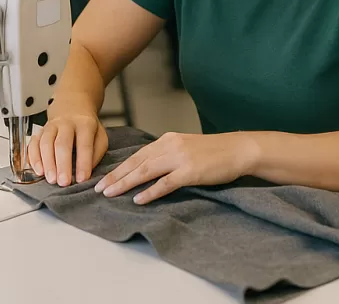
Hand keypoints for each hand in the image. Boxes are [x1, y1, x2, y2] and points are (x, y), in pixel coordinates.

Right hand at [27, 105, 108, 186]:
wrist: (72, 106)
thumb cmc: (87, 127)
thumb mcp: (100, 136)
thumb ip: (96, 152)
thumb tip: (87, 169)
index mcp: (84, 124)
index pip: (84, 144)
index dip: (83, 162)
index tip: (82, 179)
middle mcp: (66, 123)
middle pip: (62, 143)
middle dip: (62, 164)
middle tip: (63, 182)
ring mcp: (50, 126)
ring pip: (45, 143)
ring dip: (47, 163)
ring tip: (51, 179)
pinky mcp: (39, 131)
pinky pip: (33, 144)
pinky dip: (34, 159)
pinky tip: (38, 171)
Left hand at [95, 132, 256, 204]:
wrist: (238, 149)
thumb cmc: (214, 152)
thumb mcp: (185, 148)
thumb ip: (167, 155)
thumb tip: (148, 169)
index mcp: (167, 140)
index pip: (137, 155)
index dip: (119, 167)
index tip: (103, 178)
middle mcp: (170, 146)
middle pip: (136, 162)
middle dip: (116, 176)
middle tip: (99, 188)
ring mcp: (180, 158)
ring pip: (146, 171)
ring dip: (125, 183)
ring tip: (110, 193)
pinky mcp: (190, 171)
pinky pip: (165, 183)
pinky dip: (150, 192)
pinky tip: (138, 199)